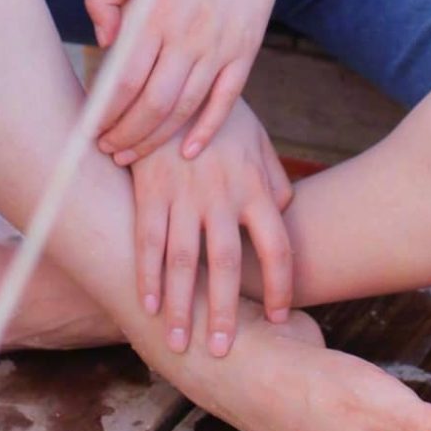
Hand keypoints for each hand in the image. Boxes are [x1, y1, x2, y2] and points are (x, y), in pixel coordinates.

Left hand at [85, 0, 290, 162]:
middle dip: (126, 137)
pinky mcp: (246, 48)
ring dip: (156, 140)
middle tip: (109, 153)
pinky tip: (190, 152)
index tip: (92, 131)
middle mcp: (187, 34)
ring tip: (135, 155)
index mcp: (155, 11)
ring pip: (184, 110)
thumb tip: (103, 39)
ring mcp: (220, 44)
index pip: (123, 82)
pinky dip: (207, 131)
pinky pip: (225, 100)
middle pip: (151, 106)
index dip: (105, 115)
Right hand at [130, 99, 293, 356]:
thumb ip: (271, 177)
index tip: (280, 318)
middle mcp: (222, 195)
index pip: (278, 246)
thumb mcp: (255, 138)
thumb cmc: (218, 114)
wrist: (173, 79)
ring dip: (182, 306)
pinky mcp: (150, 189)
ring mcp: (183, 193)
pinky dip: (147, 275)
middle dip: (226, 312)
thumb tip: (283, 211)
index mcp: (254, 185)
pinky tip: (148, 305)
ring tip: (180, 342)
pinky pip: (148, 240)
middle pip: (228, 264)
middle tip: (222, 352)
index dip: (282, 286)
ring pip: (184, 260)